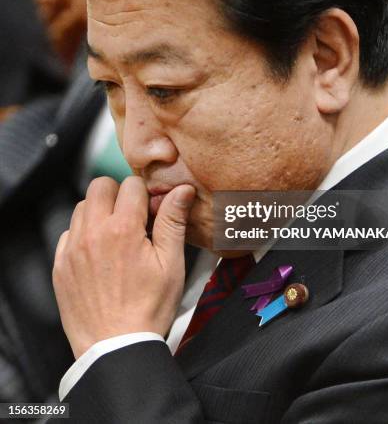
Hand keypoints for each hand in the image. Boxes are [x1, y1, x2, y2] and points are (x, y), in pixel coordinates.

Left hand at [53, 176, 195, 358]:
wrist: (116, 348)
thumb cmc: (149, 309)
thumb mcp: (171, 263)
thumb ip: (173, 221)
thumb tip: (182, 190)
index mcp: (123, 229)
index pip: (131, 185)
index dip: (146, 195)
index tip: (152, 212)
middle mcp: (92, 233)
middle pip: (100, 186)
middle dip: (118, 194)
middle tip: (133, 217)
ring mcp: (72, 249)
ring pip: (81, 207)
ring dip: (99, 212)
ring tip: (116, 236)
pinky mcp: (60, 265)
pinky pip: (68, 233)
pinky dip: (83, 235)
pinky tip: (99, 254)